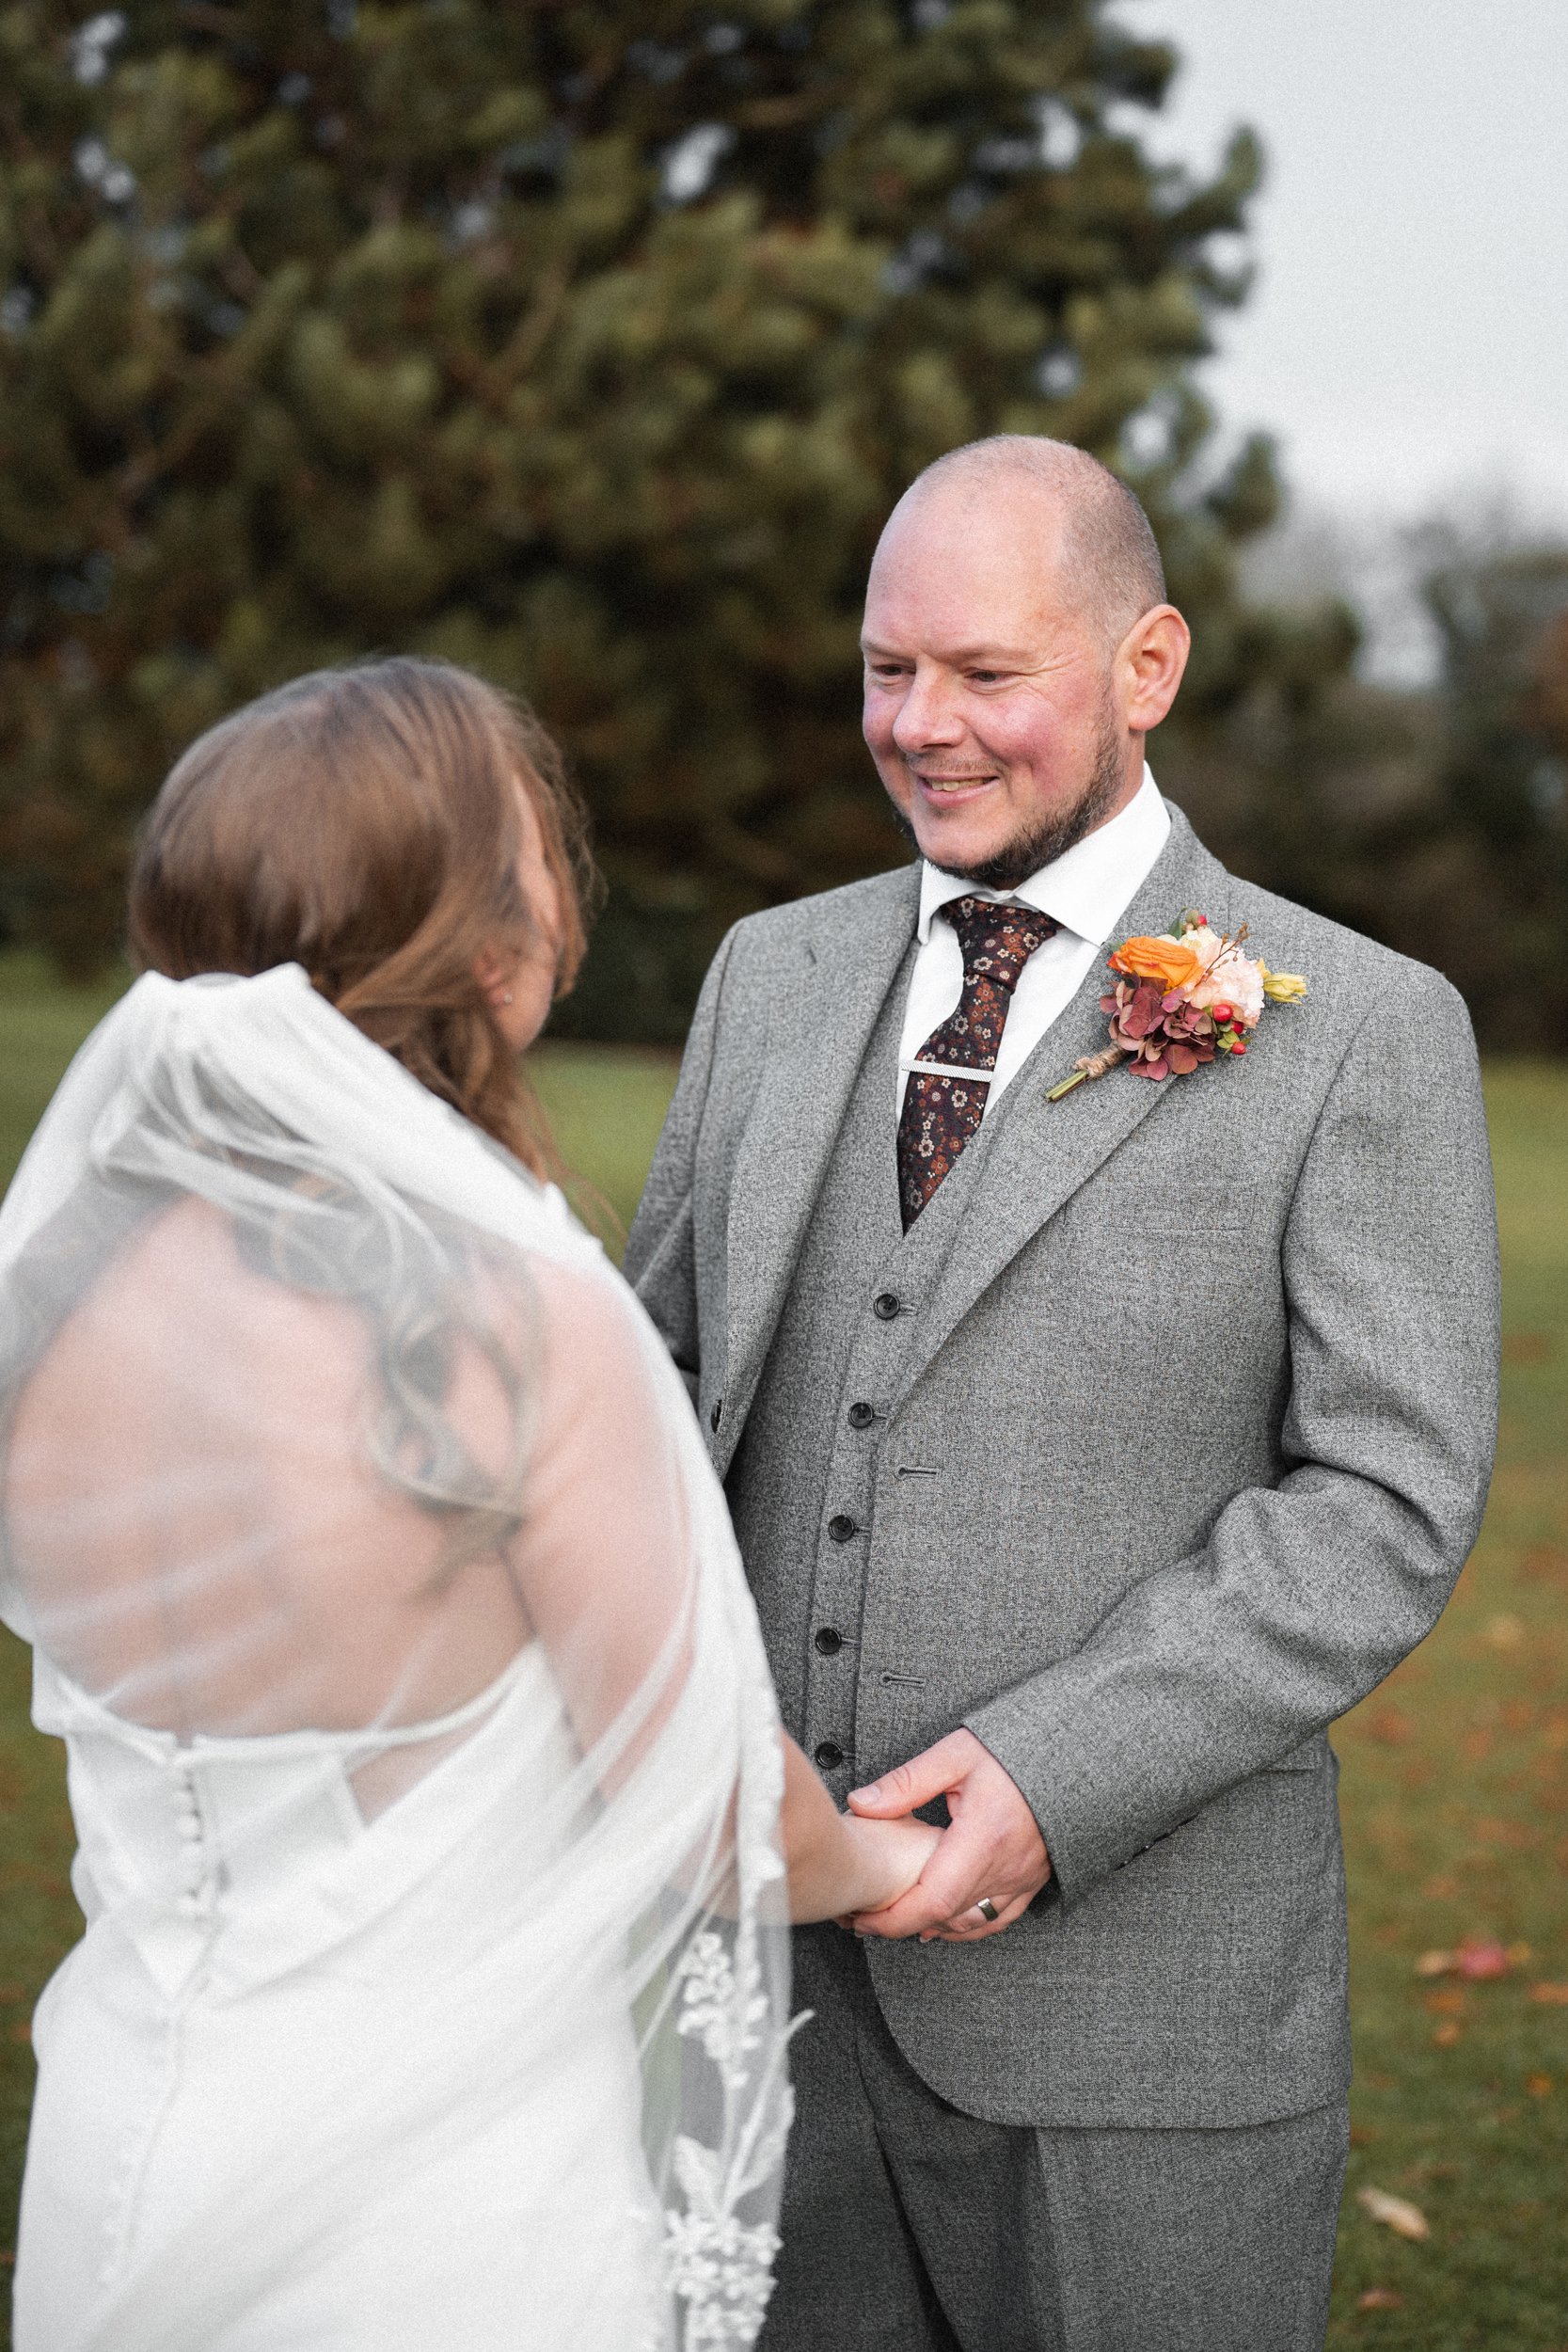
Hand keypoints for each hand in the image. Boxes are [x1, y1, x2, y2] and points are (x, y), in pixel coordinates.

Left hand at [842, 1729, 1050, 1941]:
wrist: (1070, 1757)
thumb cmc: (1015, 1753)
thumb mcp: (956, 1755)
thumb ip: (906, 1782)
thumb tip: (860, 1804)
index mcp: (982, 1840)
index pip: (932, 1901)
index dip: (893, 1920)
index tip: (862, 1919)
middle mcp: (1005, 1868)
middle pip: (945, 1917)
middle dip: (901, 1925)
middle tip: (865, 1918)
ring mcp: (1022, 1879)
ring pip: (971, 1924)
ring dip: (932, 1928)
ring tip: (896, 1922)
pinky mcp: (1032, 1880)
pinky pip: (998, 1919)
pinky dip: (967, 1927)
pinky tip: (945, 1925)